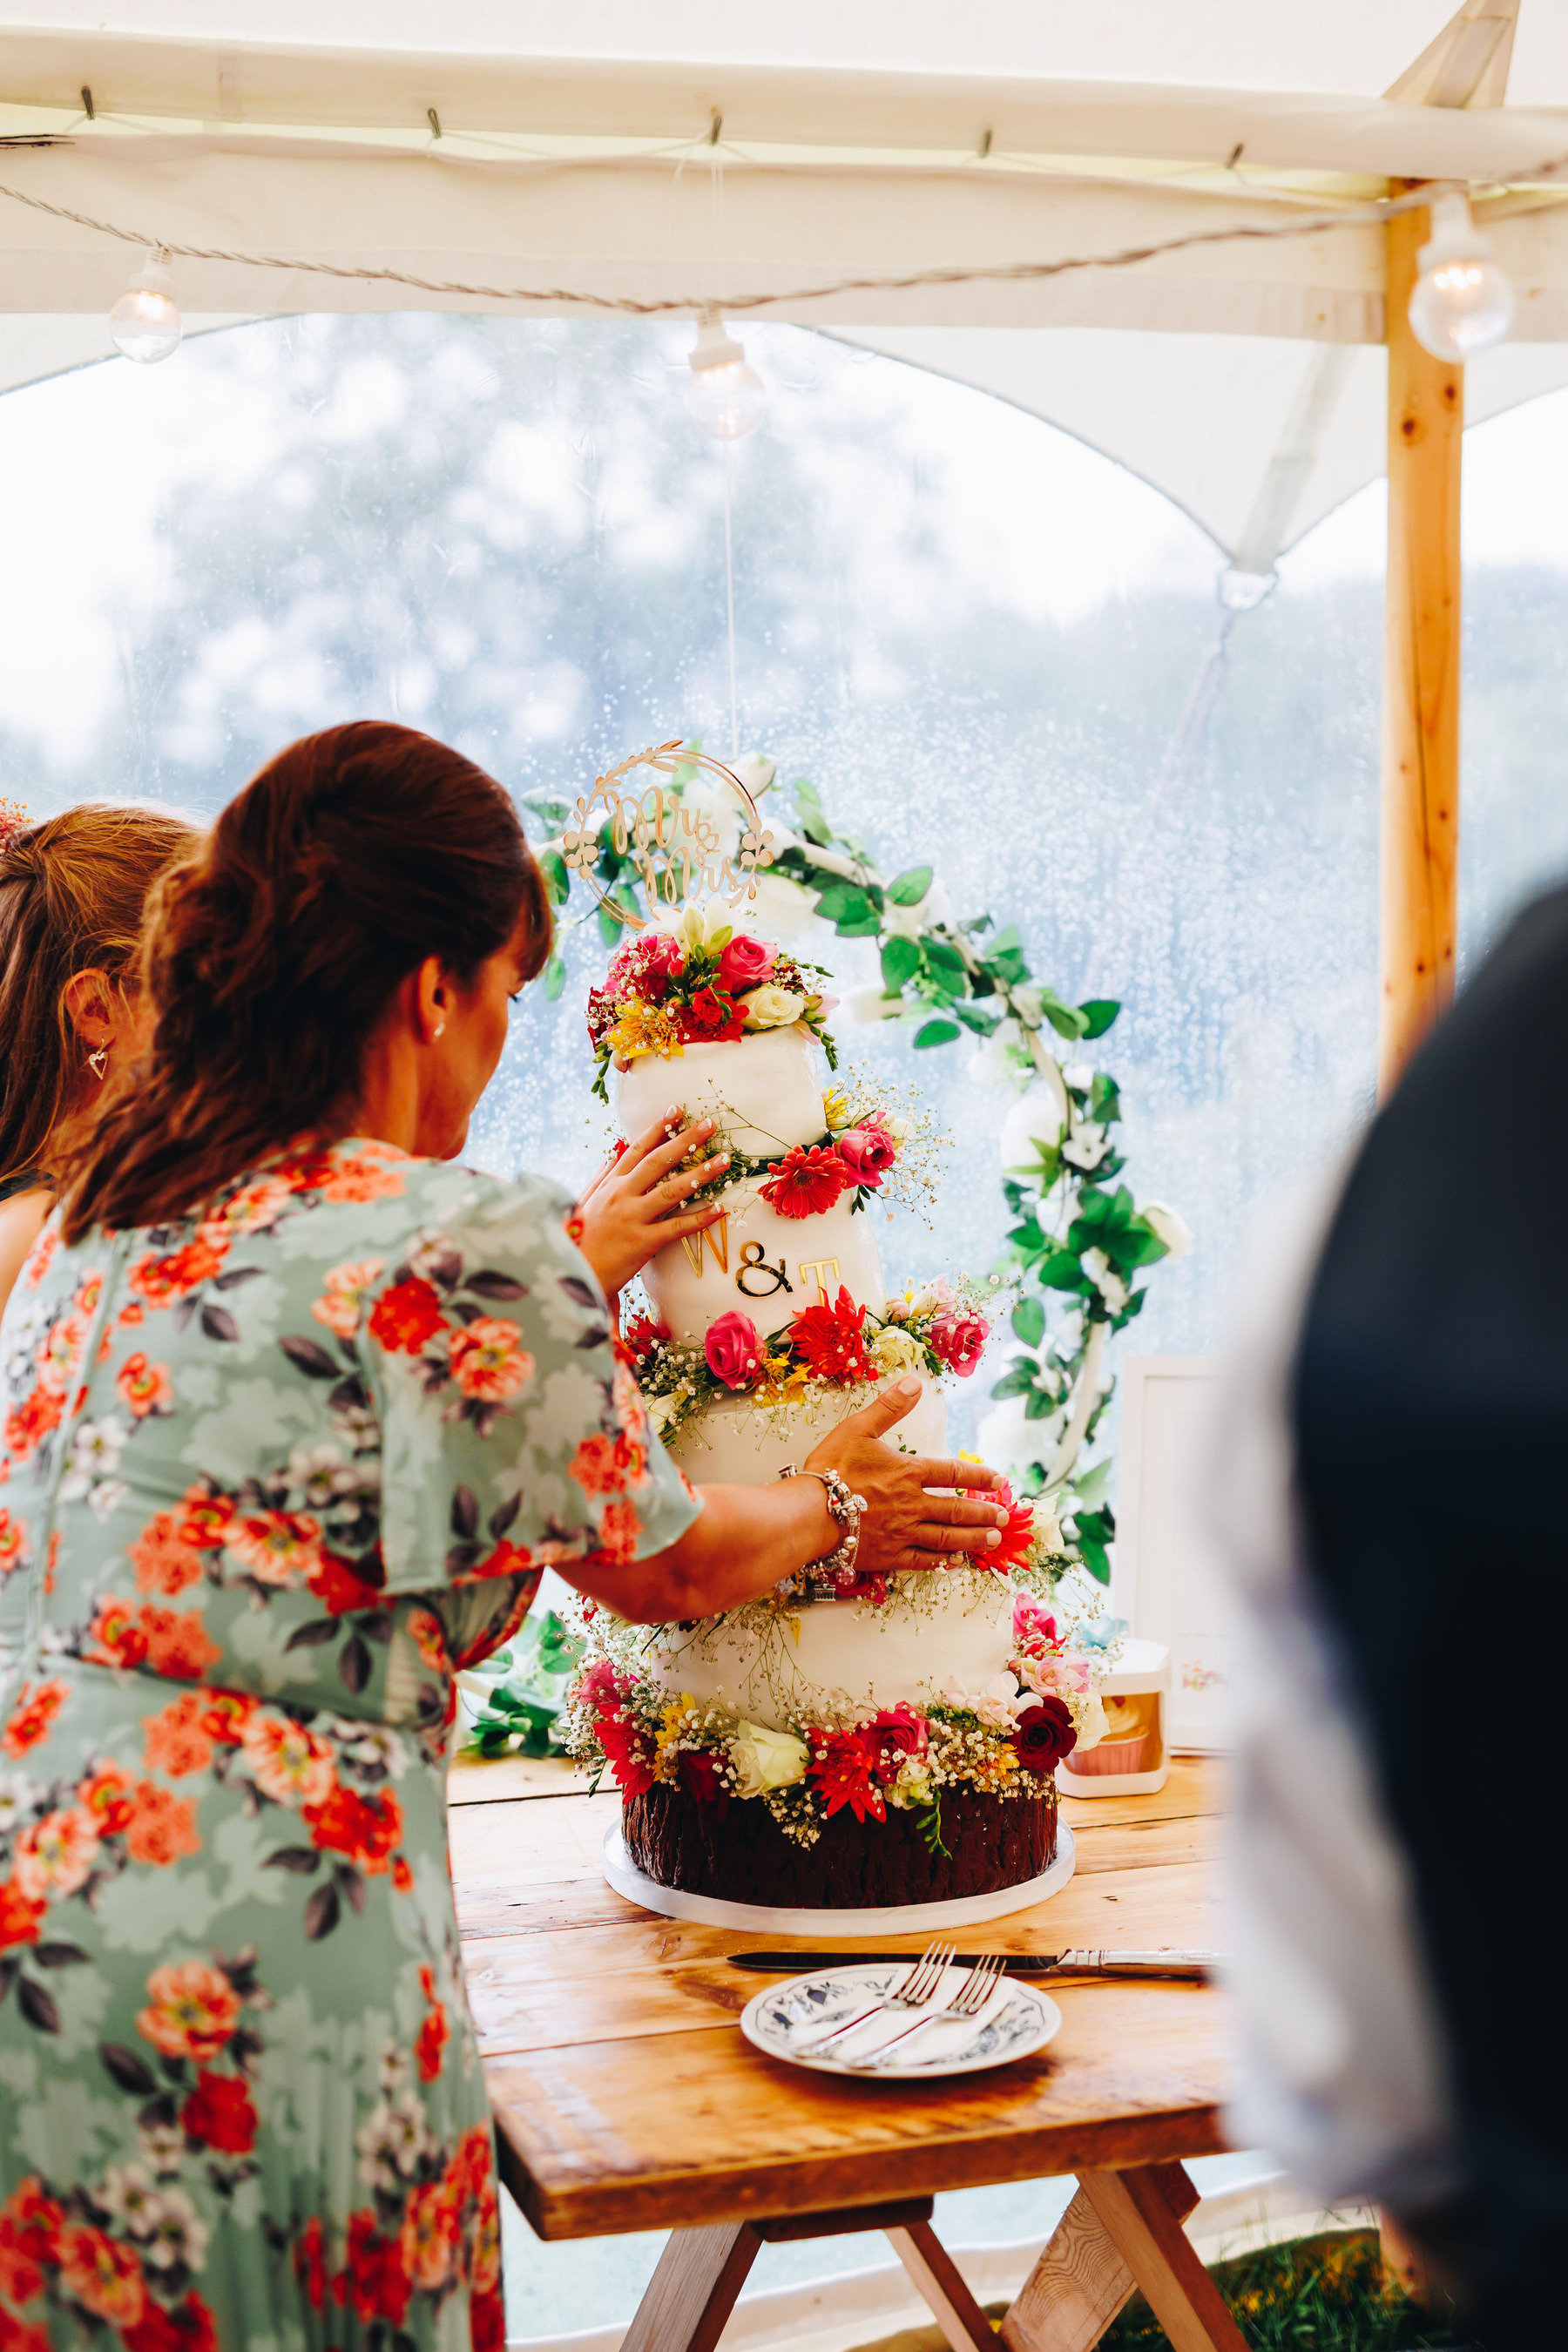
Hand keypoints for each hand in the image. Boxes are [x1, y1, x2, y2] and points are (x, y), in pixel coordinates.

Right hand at [574, 1109, 730, 1299]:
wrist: (570, 1274)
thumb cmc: (578, 1239)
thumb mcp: (585, 1200)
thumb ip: (603, 1174)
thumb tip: (616, 1148)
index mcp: (610, 1184)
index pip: (637, 1150)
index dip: (657, 1129)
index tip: (676, 1111)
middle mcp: (621, 1195)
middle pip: (658, 1162)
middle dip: (686, 1141)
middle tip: (710, 1125)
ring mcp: (632, 1218)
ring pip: (672, 1190)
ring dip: (701, 1173)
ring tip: (724, 1160)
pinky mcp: (642, 1243)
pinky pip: (677, 1228)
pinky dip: (700, 1218)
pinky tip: (720, 1209)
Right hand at [803, 1378, 1009, 1575]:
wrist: (809, 1513)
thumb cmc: (830, 1470)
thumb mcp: (858, 1428)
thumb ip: (888, 1407)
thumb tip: (915, 1383)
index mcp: (908, 1473)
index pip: (953, 1472)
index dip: (979, 1475)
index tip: (999, 1480)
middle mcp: (912, 1504)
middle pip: (957, 1510)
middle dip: (984, 1514)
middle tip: (1004, 1518)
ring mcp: (902, 1532)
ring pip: (946, 1537)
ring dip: (973, 1538)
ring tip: (992, 1540)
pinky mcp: (889, 1555)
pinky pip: (922, 1561)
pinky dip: (941, 1562)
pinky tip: (954, 1561)